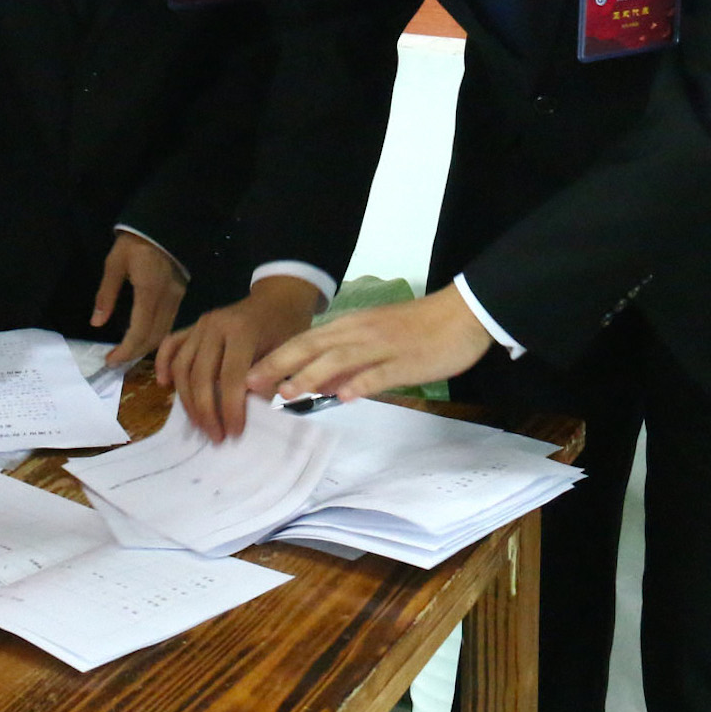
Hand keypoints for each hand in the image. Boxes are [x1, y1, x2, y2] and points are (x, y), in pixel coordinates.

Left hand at [95, 233, 187, 369]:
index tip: (111, 360)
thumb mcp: (113, 264)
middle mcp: (168, 299)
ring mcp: (177, 297)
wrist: (161, 224)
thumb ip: (106, 295)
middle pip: (155, 337)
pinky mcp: (180, 295)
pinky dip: (155, 336)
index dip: (126, 350)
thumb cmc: (134, 242)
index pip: (140, 331)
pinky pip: (169, 323)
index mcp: (150, 291)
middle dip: (135, 353)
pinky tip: (142, 339)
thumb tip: (96, 323)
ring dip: (146, 347)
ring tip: (126, 354)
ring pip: (165, 333)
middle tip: (116, 361)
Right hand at [156, 277, 320, 440]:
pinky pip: (171, 345)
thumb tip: (255, 413)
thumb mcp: (287, 353)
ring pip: (182, 366)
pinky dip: (164, 365)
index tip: (234, 433)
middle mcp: (215, 325)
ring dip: (187, 400)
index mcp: (242, 331)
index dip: (231, 408)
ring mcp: (200, 324)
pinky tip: (164, 386)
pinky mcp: (192, 326)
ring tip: (199, 424)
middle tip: (215, 436)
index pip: (231, 377)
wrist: (277, 299)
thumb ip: (270, 380)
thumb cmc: (286, 328)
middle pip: (201, 375)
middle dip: (206, 411)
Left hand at [246, 285, 495, 405]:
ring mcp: (382, 347)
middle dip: (279, 365)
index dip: (275, 358)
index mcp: (351, 327)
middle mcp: (360, 333)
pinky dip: (359, 385)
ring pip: (339, 359)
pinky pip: (379, 374)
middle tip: (251, 385)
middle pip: (312, 347)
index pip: (305, 341)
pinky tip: (342, 397)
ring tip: (286, 393)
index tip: (249, 375)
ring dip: (311, 375)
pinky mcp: (405, 362)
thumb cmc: (417, 328)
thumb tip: (315, 384)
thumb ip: (346, 362)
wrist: (461, 314)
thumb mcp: (375, 339)